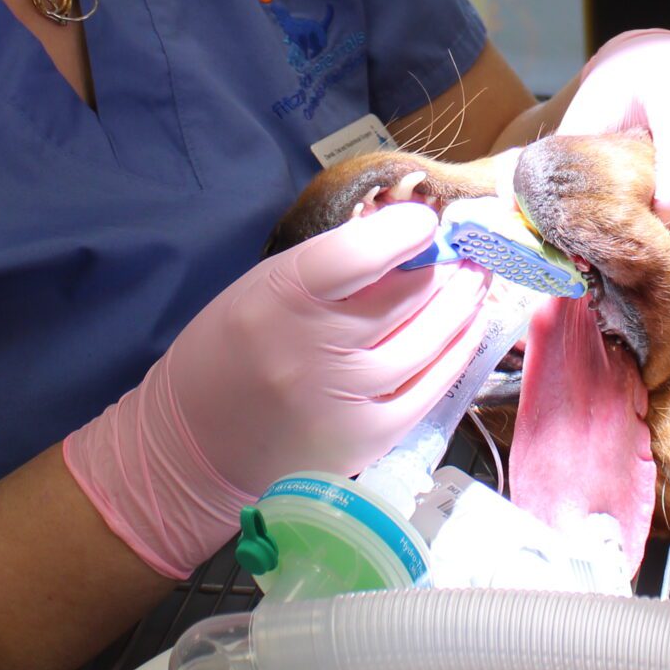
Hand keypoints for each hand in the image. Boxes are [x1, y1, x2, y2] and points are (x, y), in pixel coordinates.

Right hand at [63, 204, 490, 577]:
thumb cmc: (229, 354)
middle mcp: (314, 349)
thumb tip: (399, 233)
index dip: (404, 230)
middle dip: (447, 266)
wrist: (194, 448)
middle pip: (408, 296)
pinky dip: (457, 352)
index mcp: (280, 299)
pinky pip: (433, 386)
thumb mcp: (262, 289)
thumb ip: (328, 266)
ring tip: (475, 282)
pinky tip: (468, 329)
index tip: (426, 221)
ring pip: (430, 339)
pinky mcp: (369, 438)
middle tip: (466, 250)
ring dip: (463, 305)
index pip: (357, 253)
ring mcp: (346, 398)